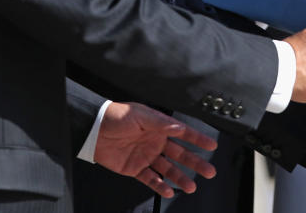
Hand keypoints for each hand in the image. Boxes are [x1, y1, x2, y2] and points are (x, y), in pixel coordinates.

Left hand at [93, 102, 218, 197]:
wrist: (94, 130)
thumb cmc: (116, 116)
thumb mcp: (141, 115)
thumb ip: (161, 123)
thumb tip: (179, 128)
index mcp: (159, 127)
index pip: (183, 134)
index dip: (198, 139)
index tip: (212, 146)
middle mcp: (155, 142)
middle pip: (180, 155)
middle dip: (195, 163)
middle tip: (209, 171)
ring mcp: (146, 156)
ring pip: (168, 169)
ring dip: (180, 178)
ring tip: (191, 187)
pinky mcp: (134, 168)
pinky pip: (150, 179)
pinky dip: (159, 186)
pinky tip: (169, 191)